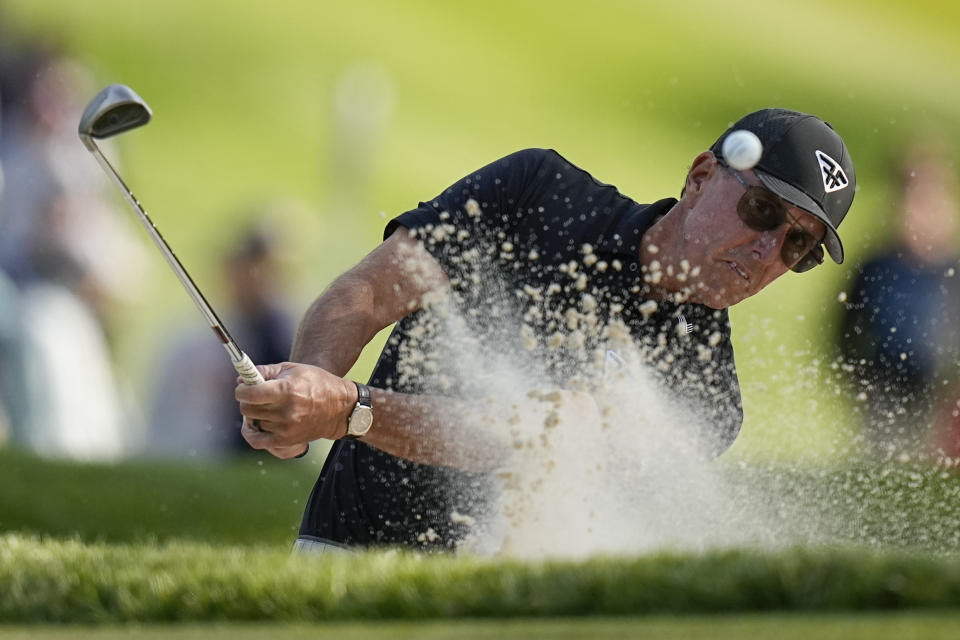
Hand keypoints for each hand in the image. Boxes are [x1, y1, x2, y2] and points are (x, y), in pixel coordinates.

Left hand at [235, 362, 356, 456]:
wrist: (340, 408)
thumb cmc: (317, 383)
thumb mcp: (293, 369)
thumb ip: (266, 371)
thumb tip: (241, 378)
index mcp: (287, 390)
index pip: (251, 393)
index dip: (242, 390)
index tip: (243, 387)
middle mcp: (286, 411)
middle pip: (248, 409)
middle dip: (247, 401)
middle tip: (254, 397)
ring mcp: (286, 428)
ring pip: (253, 422)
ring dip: (255, 415)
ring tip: (265, 408)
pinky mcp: (287, 441)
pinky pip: (257, 441)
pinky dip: (251, 433)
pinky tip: (255, 425)